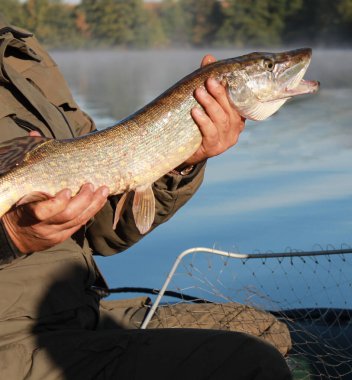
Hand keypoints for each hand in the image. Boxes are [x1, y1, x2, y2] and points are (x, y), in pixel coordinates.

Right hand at [1, 131, 108, 253]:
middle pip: (67, 216)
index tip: (65, 191)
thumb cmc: (18, 202)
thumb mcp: (20, 186)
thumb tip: (33, 134)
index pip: (43, 212)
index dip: (57, 204)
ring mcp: (54, 233)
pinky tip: (99, 200)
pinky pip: (80, 224)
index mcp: (27, 212)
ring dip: (93, 205)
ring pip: (77, 221)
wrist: (13, 234)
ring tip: (103, 190)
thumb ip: (29, 163)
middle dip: (83, 200)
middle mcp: (42, 226)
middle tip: (92, 185)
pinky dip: (91, 211)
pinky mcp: (63, 236)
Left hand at [181, 55, 245, 166]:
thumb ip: (208, 82)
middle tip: (208, 81)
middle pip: (229, 109)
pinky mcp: (214, 148)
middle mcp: (235, 128)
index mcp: (237, 116)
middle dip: (218, 94)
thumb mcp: (205, 102)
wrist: (187, 150)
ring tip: (198, 93)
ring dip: (209, 105)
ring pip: (221, 120)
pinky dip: (203, 121)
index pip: (238, 100)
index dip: (230, 88)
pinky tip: (195, 112)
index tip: (220, 75)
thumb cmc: (199, 123)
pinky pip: (210, 133)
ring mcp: (226, 140)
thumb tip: (208, 57)